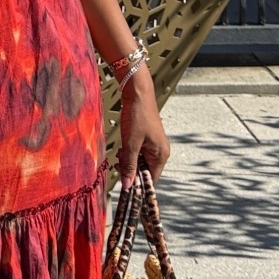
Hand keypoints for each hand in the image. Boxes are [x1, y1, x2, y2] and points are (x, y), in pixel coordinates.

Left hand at [116, 70, 168, 190]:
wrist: (138, 93)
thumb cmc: (137, 117)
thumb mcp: (130, 143)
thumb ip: (129, 165)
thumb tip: (128, 185)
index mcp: (161, 155)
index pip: (151, 179)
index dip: (137, 183)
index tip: (124, 184)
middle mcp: (161, 151)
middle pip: (146, 170)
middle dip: (131, 170)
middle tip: (117, 164)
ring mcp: (155, 144)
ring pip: (141, 161)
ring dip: (129, 161)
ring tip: (119, 154)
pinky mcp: (148, 138)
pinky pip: (139, 152)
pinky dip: (130, 152)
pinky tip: (122, 148)